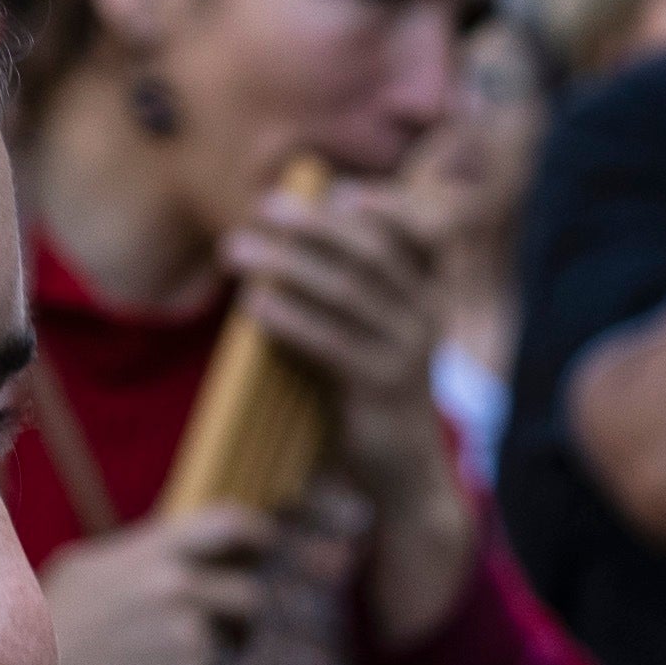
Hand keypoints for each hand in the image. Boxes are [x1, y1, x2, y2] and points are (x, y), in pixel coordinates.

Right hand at [38, 509, 273, 664]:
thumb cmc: (50, 637)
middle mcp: (178, 588)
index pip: (229, 527)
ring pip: (233, 651)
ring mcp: (190, 638)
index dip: (254, 538)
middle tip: (206, 641)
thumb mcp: (83, 574)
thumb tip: (182, 560)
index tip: (261, 551)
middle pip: (248, 598)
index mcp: (154, 554)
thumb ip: (140, 560)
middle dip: (235, 622)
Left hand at [223, 181, 484, 596]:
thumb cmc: (373, 394)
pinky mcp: (382, 387)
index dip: (382, 205)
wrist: (404, 473)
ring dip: (285, 264)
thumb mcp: (372, 335)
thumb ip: (349, 292)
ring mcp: (408, 350)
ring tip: (235, 252)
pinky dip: (290, 318)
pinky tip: (254, 307)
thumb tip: (286, 243)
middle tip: (262, 208)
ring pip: (346, 290)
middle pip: (370, 251)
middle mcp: (427, 314)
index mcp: (429, 294)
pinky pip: (331, 342)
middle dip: (312, 224)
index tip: (335, 191)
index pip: (417, 233)